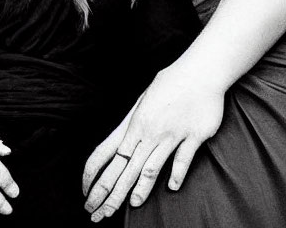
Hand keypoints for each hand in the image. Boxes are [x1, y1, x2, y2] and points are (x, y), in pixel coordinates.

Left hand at [82, 65, 224, 221]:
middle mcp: (148, 131)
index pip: (106, 154)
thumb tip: (122, 147)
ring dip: (138, 189)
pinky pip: (182, 159)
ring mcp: (170, 134)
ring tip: (128, 205)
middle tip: (97, 213)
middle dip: (109, 193)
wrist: (198, 72)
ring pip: (150, 167)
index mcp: (133, 123)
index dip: (95, 176)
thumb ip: (133, 126)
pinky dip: (176, 174)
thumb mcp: (143, 103)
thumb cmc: (169, 85)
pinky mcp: (192, 136)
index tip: (86, 193)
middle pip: (124, 168)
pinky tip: (171, 188)